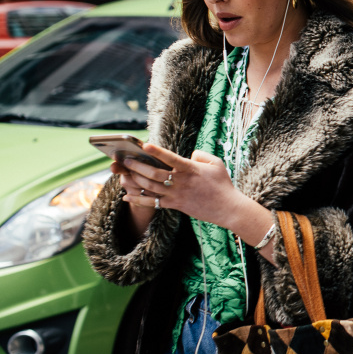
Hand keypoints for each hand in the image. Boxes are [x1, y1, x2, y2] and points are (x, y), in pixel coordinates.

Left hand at [120, 143, 246, 229]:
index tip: (145, 145)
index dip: (157, 152)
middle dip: (137, 166)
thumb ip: (200, 155)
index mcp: (190, 169)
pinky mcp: (175, 205)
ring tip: (123, 173)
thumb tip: (188, 154)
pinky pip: (152, 203)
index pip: (170, 158)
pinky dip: (138, 200)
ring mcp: (176, 194)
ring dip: (135, 180)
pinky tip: (126, 196)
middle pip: (154, 173)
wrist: (227, 208)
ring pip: (150, 187)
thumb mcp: (216, 163)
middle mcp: (180, 182)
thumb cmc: (222, 184)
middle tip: (126, 160)